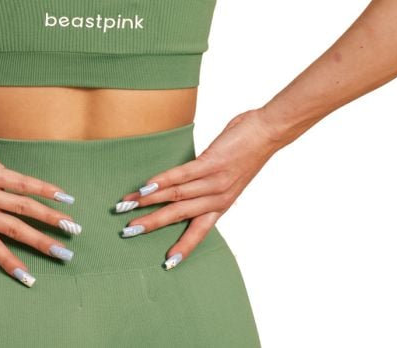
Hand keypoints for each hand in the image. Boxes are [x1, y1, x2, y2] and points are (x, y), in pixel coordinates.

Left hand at [0, 116, 80, 286]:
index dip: (10, 263)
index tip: (29, 278)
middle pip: (14, 232)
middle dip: (42, 244)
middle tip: (64, 255)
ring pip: (23, 209)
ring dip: (50, 218)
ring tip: (70, 226)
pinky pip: (22, 183)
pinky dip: (44, 189)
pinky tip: (62, 195)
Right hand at [114, 109, 280, 268]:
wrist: (268, 133)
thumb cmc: (246, 150)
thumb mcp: (229, 176)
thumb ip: (208, 183)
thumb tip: (184, 182)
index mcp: (222, 204)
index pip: (199, 231)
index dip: (183, 247)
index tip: (167, 263)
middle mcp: (218, 198)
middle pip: (179, 216)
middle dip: (152, 224)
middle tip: (128, 231)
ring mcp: (215, 181)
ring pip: (177, 196)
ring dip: (149, 201)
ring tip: (128, 205)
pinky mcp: (212, 163)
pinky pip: (183, 175)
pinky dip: (162, 181)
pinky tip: (146, 186)